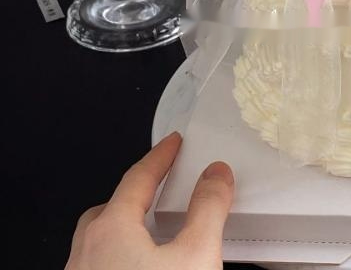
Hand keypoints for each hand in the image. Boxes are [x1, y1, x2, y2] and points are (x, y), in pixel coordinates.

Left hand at [66, 132, 233, 269]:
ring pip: (98, 243)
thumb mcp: (195, 255)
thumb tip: (215, 176)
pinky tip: (141, 267)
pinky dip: (119, 258)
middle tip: (157, 186)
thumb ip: (208, 209)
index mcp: (110, 231)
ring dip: (124, 231)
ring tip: (153, 234)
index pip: (137, 178)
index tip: (172, 143)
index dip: (160, 157)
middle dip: (134, 195)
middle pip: (108, 210)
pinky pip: (99, 266)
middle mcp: (85, 255)